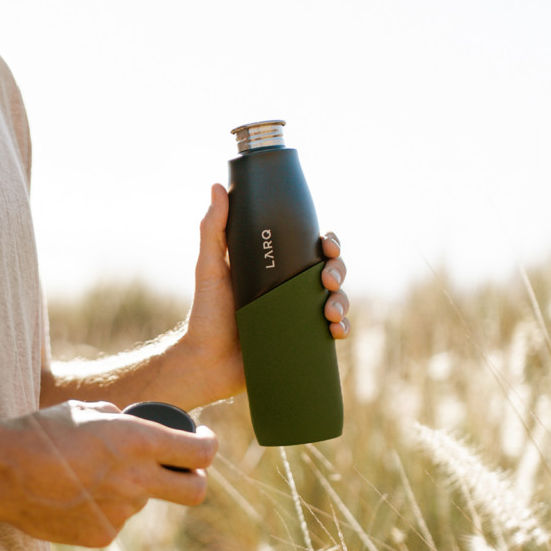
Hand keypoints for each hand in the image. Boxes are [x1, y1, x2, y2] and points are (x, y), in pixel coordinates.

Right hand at [0, 401, 217, 547]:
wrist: (1, 472)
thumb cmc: (40, 432)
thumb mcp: (84, 410)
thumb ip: (118, 419)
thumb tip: (130, 425)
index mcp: (139, 441)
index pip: (201, 451)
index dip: (208, 444)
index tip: (202, 440)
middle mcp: (137, 480)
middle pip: (194, 491)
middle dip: (193, 480)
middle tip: (179, 470)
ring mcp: (120, 512)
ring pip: (139, 502)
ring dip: (127, 490)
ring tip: (85, 476)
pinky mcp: (100, 535)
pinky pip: (112, 520)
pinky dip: (100, 508)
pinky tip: (71, 495)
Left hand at [171, 185, 351, 408]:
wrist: (207, 363)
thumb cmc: (207, 314)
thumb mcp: (210, 268)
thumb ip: (213, 229)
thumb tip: (218, 187)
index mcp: (275, 268)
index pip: (310, 247)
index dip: (328, 242)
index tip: (327, 244)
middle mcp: (290, 289)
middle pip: (329, 271)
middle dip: (338, 270)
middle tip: (327, 280)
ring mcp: (298, 316)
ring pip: (336, 300)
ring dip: (343, 301)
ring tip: (329, 312)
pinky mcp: (301, 342)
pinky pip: (330, 332)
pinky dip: (340, 328)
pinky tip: (336, 331)